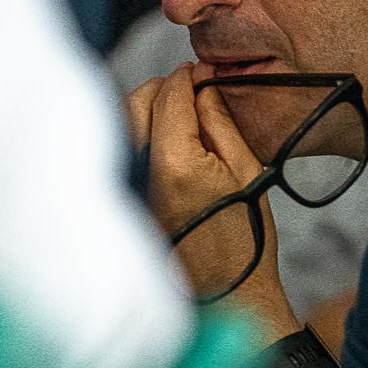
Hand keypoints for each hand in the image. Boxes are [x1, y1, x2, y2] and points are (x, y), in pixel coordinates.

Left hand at [127, 65, 296, 331]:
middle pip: (136, 101)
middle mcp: (139, 171)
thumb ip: (220, 120)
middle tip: (192, 96)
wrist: (226, 291)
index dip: (189, 77)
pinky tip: (164, 145)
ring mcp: (125, 186)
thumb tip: (202, 83)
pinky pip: (120, 150)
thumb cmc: (244, 236)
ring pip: (121, 123)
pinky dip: (138, 136)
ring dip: (147, 110)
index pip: (169, 93)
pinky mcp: (121, 198)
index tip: (204, 76)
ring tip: (180, 120)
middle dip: (163, 90)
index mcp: (175, 162)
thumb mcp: (246, 169)